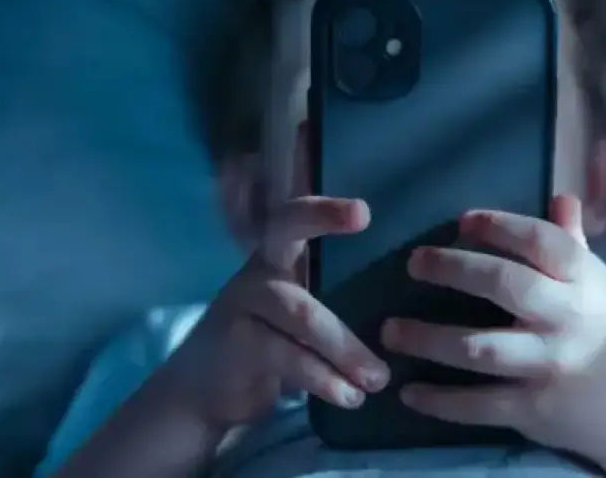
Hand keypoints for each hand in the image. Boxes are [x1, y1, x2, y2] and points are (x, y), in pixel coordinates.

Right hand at [156, 195, 390, 428]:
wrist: (202, 389)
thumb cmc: (268, 345)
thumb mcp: (297, 318)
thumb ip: (334, 308)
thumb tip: (402, 326)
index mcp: (276, 258)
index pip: (294, 218)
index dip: (324, 209)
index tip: (362, 210)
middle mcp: (258, 271)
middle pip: (286, 234)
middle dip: (324, 218)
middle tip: (363, 213)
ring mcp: (242, 305)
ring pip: (302, 313)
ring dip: (346, 347)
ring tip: (378, 378)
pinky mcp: (236, 346)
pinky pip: (288, 357)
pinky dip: (324, 379)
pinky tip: (349, 396)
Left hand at [381, 194, 605, 469]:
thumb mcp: (603, 287)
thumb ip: (574, 245)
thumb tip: (561, 197)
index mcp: (585, 281)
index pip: (542, 242)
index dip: (500, 226)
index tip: (463, 221)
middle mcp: (567, 319)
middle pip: (505, 285)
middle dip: (454, 270)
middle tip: (413, 263)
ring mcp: (549, 367)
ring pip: (479, 349)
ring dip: (428, 339)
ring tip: (389, 331)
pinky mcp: (536, 412)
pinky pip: (479, 404)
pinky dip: (440, 401)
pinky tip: (408, 391)